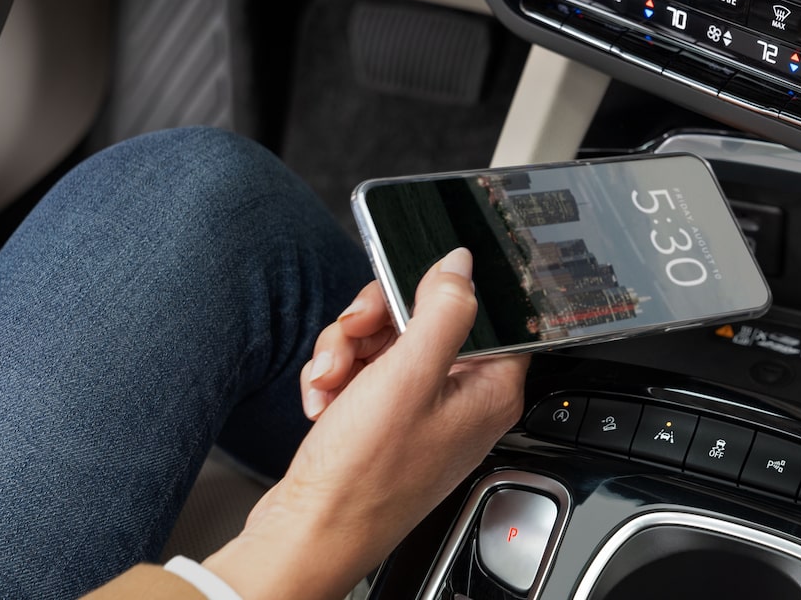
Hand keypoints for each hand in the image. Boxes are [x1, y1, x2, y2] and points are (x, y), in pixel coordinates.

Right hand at [203, 248, 529, 599]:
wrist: (310, 534)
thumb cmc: (365, 476)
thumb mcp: (409, 376)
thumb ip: (444, 309)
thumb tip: (462, 265)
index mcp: (490, 390)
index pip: (481, 311)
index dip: (437, 294)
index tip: (401, 294)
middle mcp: (461, 401)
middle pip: (423, 320)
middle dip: (373, 323)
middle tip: (353, 336)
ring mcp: (420, 413)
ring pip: (384, 343)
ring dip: (346, 352)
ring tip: (330, 380)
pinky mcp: (384, 425)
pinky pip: (362, 374)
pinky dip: (336, 379)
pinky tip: (323, 401)